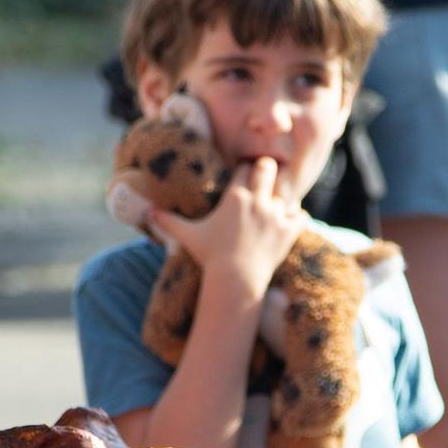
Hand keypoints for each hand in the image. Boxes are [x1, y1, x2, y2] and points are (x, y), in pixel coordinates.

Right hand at [148, 158, 306, 296]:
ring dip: (279, 200)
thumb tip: (147, 214)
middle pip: (268, 167)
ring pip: (286, 193)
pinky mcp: (289, 231)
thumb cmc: (211, 257)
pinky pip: (300, 214)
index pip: (244, 168)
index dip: (243, 171)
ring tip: (272, 209)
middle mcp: (258, 201)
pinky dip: (295, 217)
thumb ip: (169, 222)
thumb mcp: (188, 236)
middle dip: (265, 171)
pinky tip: (286, 222)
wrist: (236, 280)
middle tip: (262, 181)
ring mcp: (276, 215)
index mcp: (236, 196)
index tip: (242, 178)